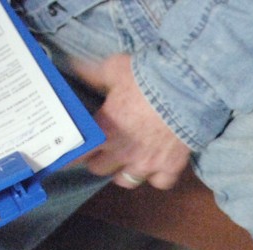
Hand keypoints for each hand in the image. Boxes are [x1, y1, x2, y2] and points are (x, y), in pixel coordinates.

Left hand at [74, 55, 190, 189]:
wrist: (187, 89)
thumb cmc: (146, 78)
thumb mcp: (114, 68)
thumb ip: (94, 73)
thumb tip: (73, 64)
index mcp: (105, 130)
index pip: (79, 153)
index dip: (71, 156)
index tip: (66, 157)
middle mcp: (122, 152)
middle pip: (100, 169)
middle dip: (97, 160)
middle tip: (100, 151)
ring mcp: (147, 163)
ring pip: (127, 181)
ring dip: (123, 172)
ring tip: (126, 163)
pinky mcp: (170, 166)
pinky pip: (159, 182)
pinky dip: (157, 177)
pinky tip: (157, 168)